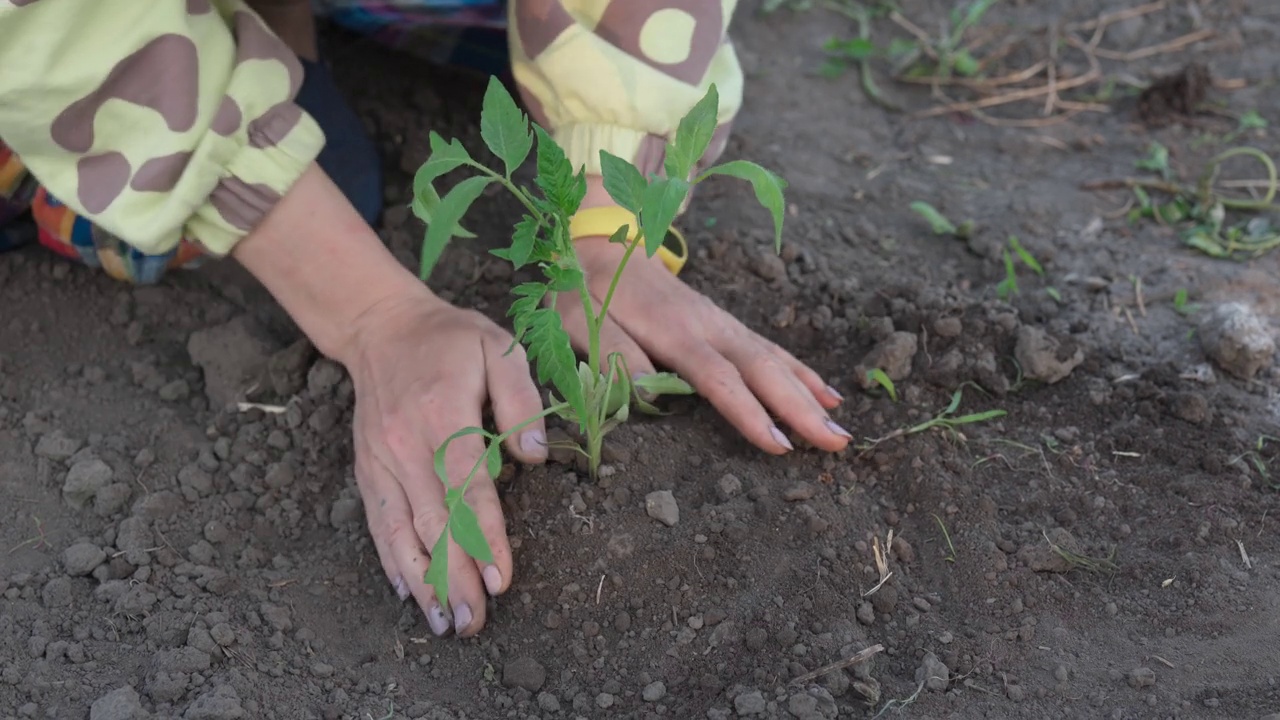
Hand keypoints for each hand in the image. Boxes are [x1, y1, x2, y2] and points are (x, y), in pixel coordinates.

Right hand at [343, 290, 548, 636]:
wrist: (381, 327)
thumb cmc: (451, 340)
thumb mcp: (498, 347)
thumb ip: (521, 399)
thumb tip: (533, 454)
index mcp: (443, 414)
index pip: (467, 486)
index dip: (484, 535)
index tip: (500, 578)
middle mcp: (406, 444)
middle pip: (433, 521)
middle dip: (455, 575)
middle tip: (474, 621)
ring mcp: (381, 460)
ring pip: (400, 530)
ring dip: (424, 581)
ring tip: (445, 623)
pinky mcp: (367, 468)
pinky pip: (378, 520)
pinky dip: (391, 560)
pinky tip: (408, 593)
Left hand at [557, 235, 851, 454]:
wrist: (603, 241)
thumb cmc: (585, 291)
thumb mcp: (578, 322)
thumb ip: (612, 354)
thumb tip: (651, 392)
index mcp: (673, 331)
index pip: (718, 378)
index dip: (749, 412)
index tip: (779, 443)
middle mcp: (708, 326)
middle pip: (761, 369)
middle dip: (800, 408)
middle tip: (836, 445)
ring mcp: (721, 323)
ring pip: (773, 359)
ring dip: (809, 393)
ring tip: (841, 427)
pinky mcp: (724, 324)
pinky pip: (770, 349)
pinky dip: (801, 372)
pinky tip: (826, 394)